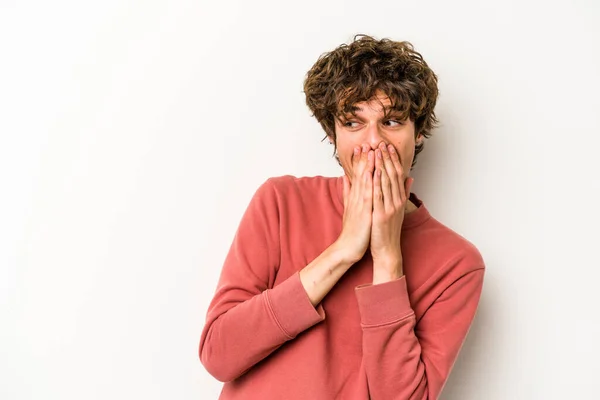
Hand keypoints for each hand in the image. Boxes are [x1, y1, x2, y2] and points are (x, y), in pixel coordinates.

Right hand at [335, 144, 374, 263]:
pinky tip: (371, 173)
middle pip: (359, 175)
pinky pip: (367, 195)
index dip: (359, 161)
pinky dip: (369, 183)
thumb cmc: (352, 229)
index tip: (362, 147)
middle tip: (365, 143)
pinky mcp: (364, 212)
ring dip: (366, 166)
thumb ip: (348, 191)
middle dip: (363, 159)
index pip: (357, 175)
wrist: (348, 247)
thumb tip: (345, 177)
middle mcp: (356, 198)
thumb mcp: (349, 207)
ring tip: (370, 152)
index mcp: (354, 197)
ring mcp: (359, 204)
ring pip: (363, 182)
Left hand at [370, 142, 413, 282]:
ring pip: (386, 182)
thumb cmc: (388, 229)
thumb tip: (410, 177)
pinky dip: (376, 183)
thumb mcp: (398, 209)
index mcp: (399, 198)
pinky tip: (372, 172)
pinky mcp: (382, 215)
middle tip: (382, 143)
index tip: (388, 146)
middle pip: (392, 175)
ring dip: (381, 166)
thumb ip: (403, 192)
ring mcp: (390, 207)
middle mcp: (397, 201)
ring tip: (376, 152)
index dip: (393, 160)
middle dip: (387, 158)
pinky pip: (379, 196)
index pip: (397, 175)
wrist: (387, 249)